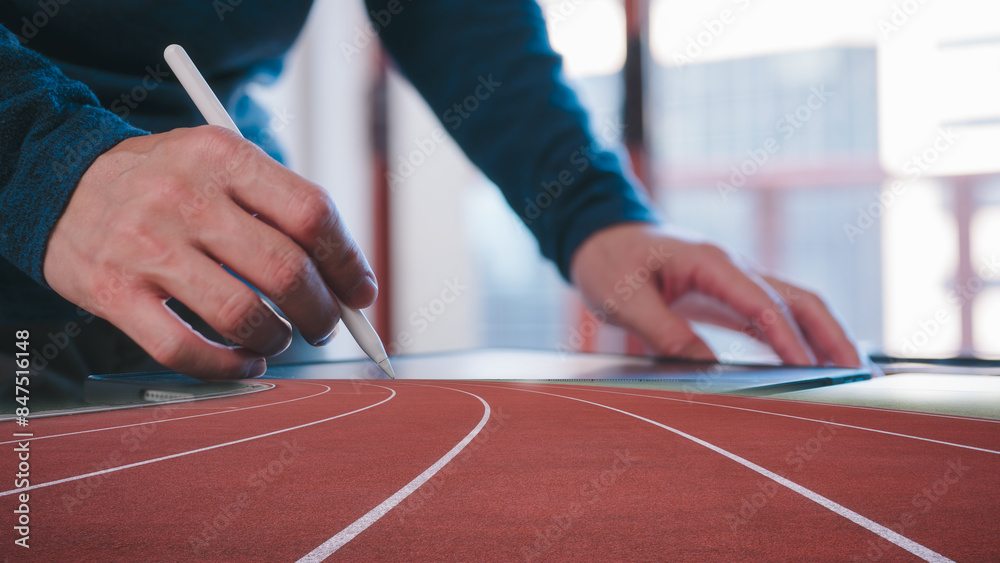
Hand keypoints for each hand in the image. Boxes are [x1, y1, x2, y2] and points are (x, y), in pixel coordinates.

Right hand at [43, 126, 376, 378]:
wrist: (58, 184)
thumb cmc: (163, 181)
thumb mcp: (218, 162)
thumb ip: (277, 205)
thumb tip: (344, 276)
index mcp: (222, 155)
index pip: (312, 213)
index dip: (348, 262)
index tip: (362, 293)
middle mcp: (184, 196)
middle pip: (286, 270)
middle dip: (323, 312)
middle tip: (327, 325)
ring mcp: (146, 245)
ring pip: (243, 315)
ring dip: (279, 338)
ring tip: (282, 338)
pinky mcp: (113, 291)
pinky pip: (185, 349)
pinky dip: (228, 365)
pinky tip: (245, 360)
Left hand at [569, 223, 860, 366]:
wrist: (598, 236)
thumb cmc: (608, 261)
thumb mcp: (626, 299)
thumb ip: (665, 331)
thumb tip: (707, 369)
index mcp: (712, 262)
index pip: (763, 304)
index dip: (788, 340)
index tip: (808, 372)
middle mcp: (733, 268)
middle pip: (799, 300)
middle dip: (830, 336)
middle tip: (856, 376)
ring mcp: (734, 281)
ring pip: (793, 307)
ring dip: (822, 337)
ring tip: (848, 376)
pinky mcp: (727, 296)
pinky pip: (771, 317)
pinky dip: (795, 339)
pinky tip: (808, 365)